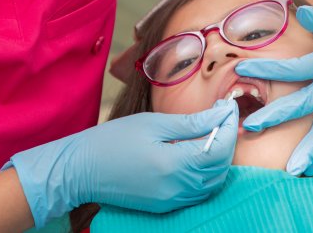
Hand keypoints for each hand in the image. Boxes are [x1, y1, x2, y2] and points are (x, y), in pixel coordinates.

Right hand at [4, 99, 238, 226]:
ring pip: (212, 182)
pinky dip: (205, 173)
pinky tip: (197, 152)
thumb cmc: (113, 140)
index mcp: (174, 165)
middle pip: (220, 168)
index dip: (229, 126)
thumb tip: (221, 113)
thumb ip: (191, 122)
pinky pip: (197, 192)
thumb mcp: (153, 123)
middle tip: (223, 115)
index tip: (230, 107)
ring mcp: (171, 200)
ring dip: (219, 158)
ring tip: (212, 131)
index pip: (219, 149)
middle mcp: (176, 188)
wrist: (82, 169)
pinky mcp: (165, 205)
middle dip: (227, 141)